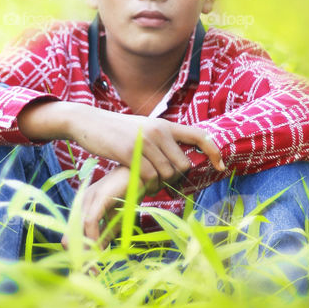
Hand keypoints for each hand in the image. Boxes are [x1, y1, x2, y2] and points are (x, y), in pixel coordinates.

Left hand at [60, 165, 134, 275]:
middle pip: (71, 234)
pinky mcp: (99, 197)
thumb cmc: (130, 192)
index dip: (80, 253)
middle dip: (80, 256)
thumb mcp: (117, 218)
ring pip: (79, 230)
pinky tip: (100, 249)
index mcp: (85, 206)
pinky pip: (91, 222)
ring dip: (86, 251)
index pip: (74, 234)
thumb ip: (106, 233)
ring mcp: (89, 198)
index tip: (89, 270)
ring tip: (94, 266)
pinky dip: (94, 238)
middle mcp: (82, 202)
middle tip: (91, 273)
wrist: (143, 172)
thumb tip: (99, 251)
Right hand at [63, 104, 224, 193]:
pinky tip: (140, 185)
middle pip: (183, 164)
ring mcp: (145, 141)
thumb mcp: (142, 130)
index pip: (199, 135)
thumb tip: (178, 161)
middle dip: (176, 178)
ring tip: (149, 184)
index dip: (214, 151)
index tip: (221, 166)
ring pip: (168, 173)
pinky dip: (148, 186)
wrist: (87, 122)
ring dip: (161, 185)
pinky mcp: (130, 152)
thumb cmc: (115, 131)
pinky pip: (150, 177)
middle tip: (163, 183)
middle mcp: (159, 130)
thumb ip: (160, 141)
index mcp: (164, 124)